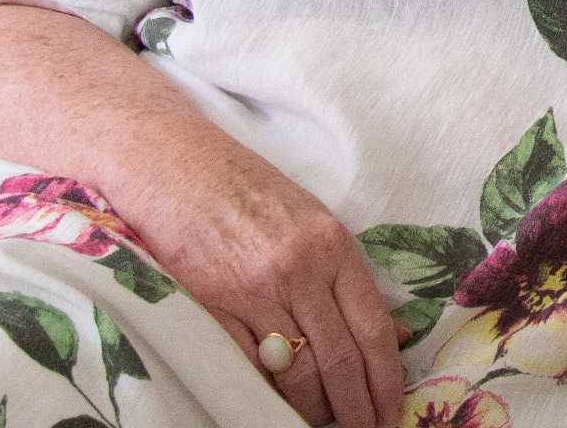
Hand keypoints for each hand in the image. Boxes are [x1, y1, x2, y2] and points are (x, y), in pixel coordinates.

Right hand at [109, 146, 406, 427]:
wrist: (173, 164)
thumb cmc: (246, 190)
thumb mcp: (311, 220)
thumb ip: (346, 277)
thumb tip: (391, 334)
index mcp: (333, 245)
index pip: (374, 327)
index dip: (386, 379)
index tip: (392, 411)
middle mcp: (299, 269)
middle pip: (340, 358)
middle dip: (357, 407)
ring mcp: (252, 290)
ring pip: (296, 371)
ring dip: (315, 411)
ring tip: (326, 427)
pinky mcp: (209, 306)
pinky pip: (247, 366)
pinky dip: (266, 396)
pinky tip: (278, 411)